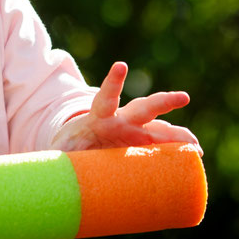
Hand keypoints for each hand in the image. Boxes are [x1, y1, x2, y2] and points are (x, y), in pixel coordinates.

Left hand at [50, 62, 201, 153]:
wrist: (82, 145)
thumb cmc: (70, 145)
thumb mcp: (61, 150)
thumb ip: (56, 158)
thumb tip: (43, 172)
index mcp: (100, 116)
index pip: (106, 96)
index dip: (114, 81)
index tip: (121, 65)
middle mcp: (123, 120)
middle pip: (146, 107)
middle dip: (164, 101)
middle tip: (183, 97)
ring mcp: (136, 132)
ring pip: (161, 128)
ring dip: (179, 134)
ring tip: (195, 145)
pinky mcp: (144, 145)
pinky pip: (165, 146)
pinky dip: (178, 150)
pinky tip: (194, 156)